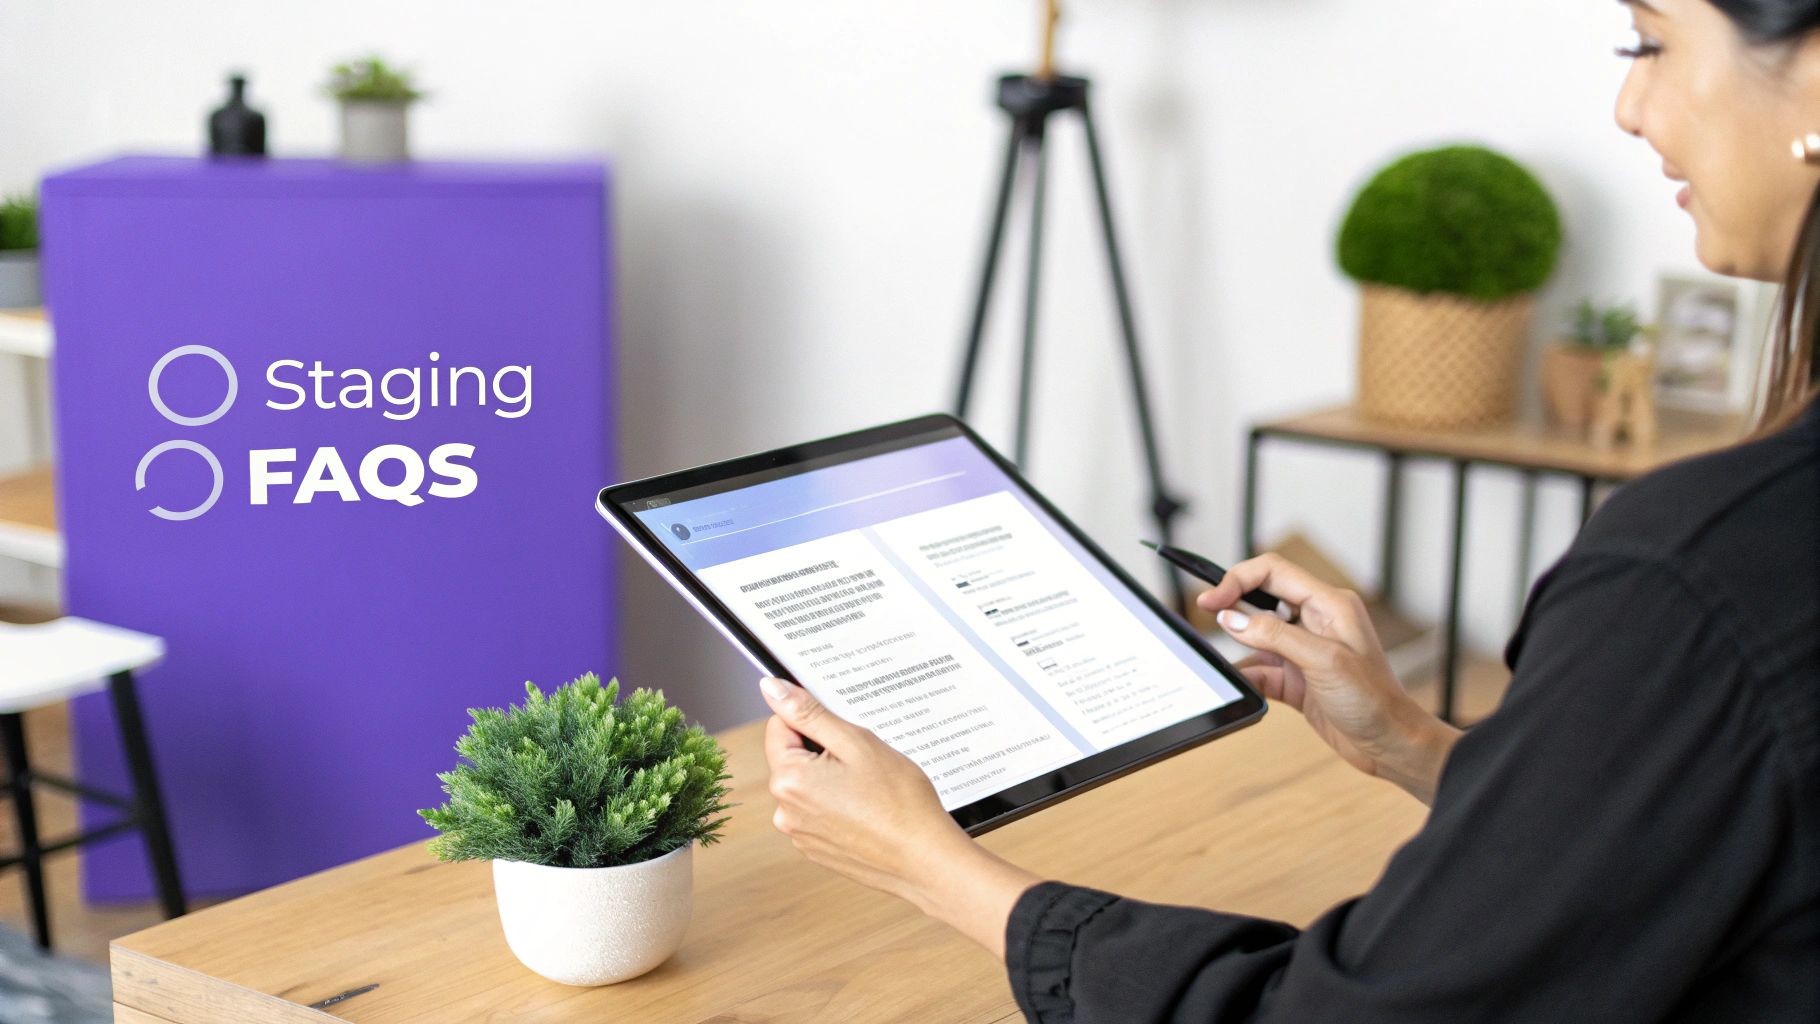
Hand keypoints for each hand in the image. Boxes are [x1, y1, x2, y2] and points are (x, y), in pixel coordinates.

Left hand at [759, 676, 1041, 957]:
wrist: (925, 859)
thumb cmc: (899, 801)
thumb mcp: (856, 743)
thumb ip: (809, 713)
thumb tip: (772, 688)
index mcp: (788, 779)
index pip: (779, 726)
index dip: (812, 721)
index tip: (843, 732)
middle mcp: (785, 811)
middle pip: (793, 758)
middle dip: (824, 751)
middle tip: (864, 761)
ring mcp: (800, 834)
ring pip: (807, 785)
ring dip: (832, 779)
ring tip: (870, 789)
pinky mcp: (816, 849)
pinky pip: (818, 812)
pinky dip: (838, 805)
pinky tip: (868, 810)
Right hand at [1198, 553, 1460, 803]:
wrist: (1391, 744)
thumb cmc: (1374, 700)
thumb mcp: (1322, 660)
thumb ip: (1274, 635)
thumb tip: (1232, 619)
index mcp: (1329, 604)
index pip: (1274, 572)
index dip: (1238, 579)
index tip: (1212, 599)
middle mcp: (1315, 622)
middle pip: (1261, 597)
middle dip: (1232, 603)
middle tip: (1205, 614)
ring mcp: (1304, 651)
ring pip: (1257, 635)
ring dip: (1237, 643)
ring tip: (1216, 654)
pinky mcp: (1297, 679)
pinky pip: (1260, 668)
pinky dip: (1246, 675)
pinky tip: (1238, 683)